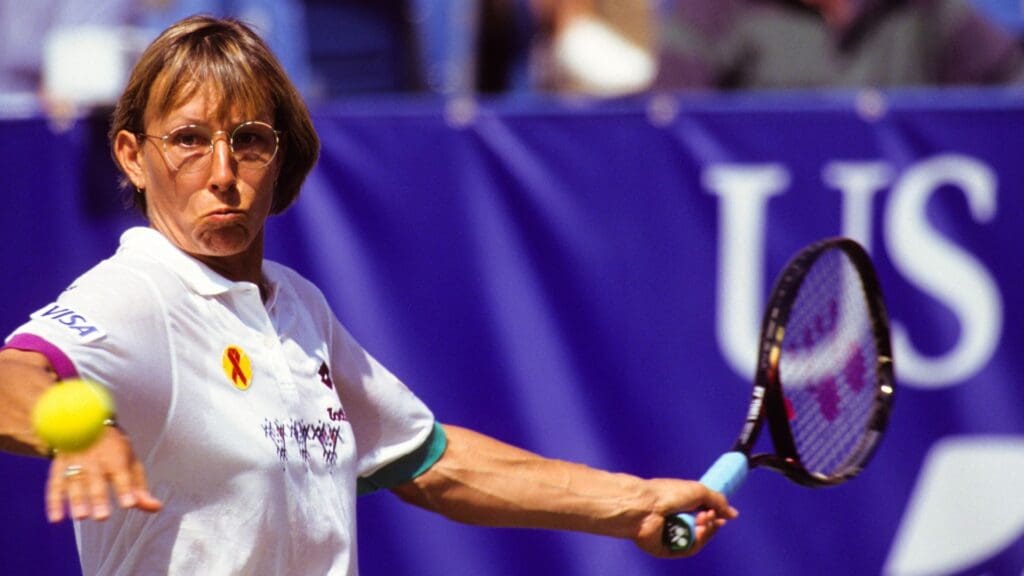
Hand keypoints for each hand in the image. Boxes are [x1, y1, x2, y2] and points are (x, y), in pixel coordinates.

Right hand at [45, 425, 161, 521]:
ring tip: (81, 516)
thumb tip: (156, 507)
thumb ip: (140, 488)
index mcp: (116, 457)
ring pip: (74, 482)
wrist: (84, 423)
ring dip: (76, 500)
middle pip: (96, 480)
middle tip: (102, 516)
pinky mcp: (58, 467)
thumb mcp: (130, 462)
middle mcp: (95, 460)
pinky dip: (54, 502)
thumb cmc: (113, 449)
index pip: (122, 474)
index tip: (129, 504)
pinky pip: (54, 485)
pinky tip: (56, 518)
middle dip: (99, 498)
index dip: (125, 489)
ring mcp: (75, 463)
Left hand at [633, 478, 738, 557]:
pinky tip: (697, 532)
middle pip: (703, 530)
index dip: (714, 517)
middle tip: (708, 516)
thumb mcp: (699, 491)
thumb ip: (717, 501)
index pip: (703, 516)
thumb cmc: (668, 494)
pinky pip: (688, 550)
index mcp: (682, 506)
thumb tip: (733, 513)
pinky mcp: (667, 549)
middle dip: (711, 524)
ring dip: (705, 532)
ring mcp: (672, 536)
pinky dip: (696, 542)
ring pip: (698, 541)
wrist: (646, 506)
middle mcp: (677, 521)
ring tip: (701, 522)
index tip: (722, 515)